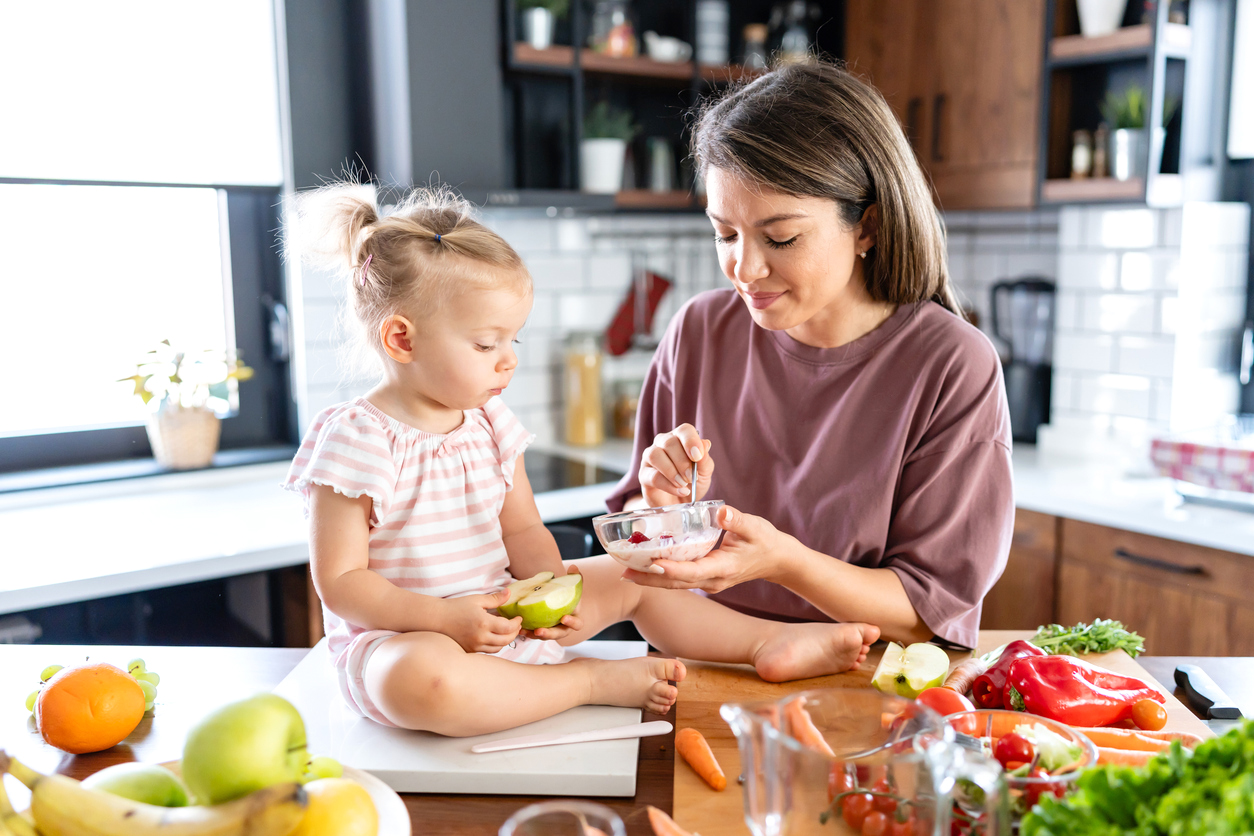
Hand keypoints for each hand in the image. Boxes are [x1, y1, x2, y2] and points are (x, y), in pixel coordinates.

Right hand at [443, 589, 522, 652]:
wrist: (437, 619)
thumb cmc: (456, 607)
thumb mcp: (476, 600)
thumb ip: (495, 599)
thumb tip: (509, 593)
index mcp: (484, 623)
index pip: (508, 628)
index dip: (516, 623)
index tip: (519, 618)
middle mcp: (480, 637)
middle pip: (506, 640)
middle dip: (515, 633)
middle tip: (516, 625)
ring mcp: (475, 646)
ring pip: (498, 648)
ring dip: (506, 640)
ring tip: (507, 631)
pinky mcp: (470, 650)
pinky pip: (488, 651)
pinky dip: (495, 645)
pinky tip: (495, 636)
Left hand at [521, 566, 584, 641]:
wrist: (557, 602)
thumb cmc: (565, 596)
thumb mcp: (570, 587)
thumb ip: (573, 578)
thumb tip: (573, 566)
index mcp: (574, 619)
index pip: (577, 624)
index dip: (572, 623)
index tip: (564, 618)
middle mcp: (564, 628)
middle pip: (559, 634)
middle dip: (549, 634)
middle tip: (539, 630)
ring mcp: (553, 632)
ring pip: (545, 637)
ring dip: (535, 635)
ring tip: (525, 632)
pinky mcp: (542, 632)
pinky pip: (535, 635)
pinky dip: (528, 634)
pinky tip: (520, 630)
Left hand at [622, 504, 786, 592]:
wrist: (777, 560)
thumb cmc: (766, 541)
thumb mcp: (755, 527)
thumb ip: (737, 520)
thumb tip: (721, 511)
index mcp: (723, 568)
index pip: (693, 571)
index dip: (672, 569)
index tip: (652, 563)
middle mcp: (713, 580)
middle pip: (676, 582)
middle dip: (650, 578)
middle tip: (624, 572)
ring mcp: (709, 582)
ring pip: (675, 584)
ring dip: (651, 579)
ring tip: (625, 571)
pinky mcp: (706, 578)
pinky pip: (680, 580)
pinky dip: (661, 575)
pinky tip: (644, 568)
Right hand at [639, 423, 713, 507]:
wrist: (680, 503)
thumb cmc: (692, 483)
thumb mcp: (704, 473)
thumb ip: (704, 459)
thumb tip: (705, 444)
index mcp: (680, 438)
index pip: (684, 430)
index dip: (690, 441)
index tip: (697, 456)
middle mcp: (662, 443)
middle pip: (669, 442)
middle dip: (682, 462)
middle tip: (691, 477)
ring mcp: (650, 458)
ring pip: (655, 455)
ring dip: (672, 471)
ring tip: (683, 484)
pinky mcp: (643, 474)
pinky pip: (652, 475)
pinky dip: (668, 485)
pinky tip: (679, 491)